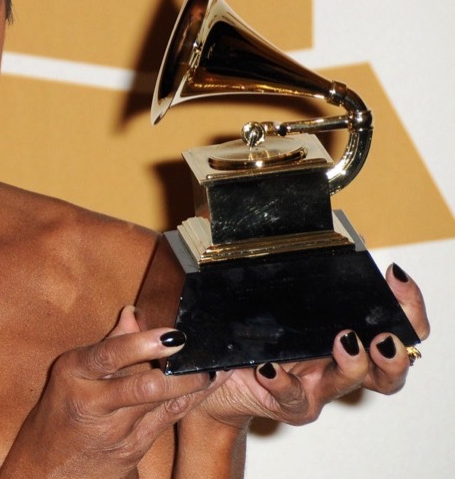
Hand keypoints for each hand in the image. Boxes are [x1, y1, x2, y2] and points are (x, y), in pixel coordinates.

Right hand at [0, 306, 223, 478]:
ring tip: (216, 368)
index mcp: (73, 372)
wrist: (46, 467)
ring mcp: (113, 430)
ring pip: (160, 404)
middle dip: (178, 374)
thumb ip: (108, 345)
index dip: (142, 345)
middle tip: (204, 357)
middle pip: (142, 386)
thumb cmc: (61, 412)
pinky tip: (207, 388)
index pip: (109, 355)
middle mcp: (91, 401)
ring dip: (192, 386)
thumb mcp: (73, 373)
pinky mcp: (130, 450)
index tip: (173, 334)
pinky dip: (189, 402)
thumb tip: (133, 313)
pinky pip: (166, 421)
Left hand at [195, 263, 429, 429]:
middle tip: (384, 336)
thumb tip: (288, 221)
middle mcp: (337, 362)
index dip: (406, 306)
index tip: (395, 276)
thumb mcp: (269, 298)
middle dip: (396, 351)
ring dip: (353, 363)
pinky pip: (292, 396)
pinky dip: (282, 381)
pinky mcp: (287, 401)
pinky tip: (268, 368)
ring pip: (349, 382)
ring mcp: (316, 385)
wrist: (215, 381)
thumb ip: (284, 267)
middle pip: (388, 367)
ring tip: (343, 340)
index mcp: (342, 333)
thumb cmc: (249, 338)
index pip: (393, 325)